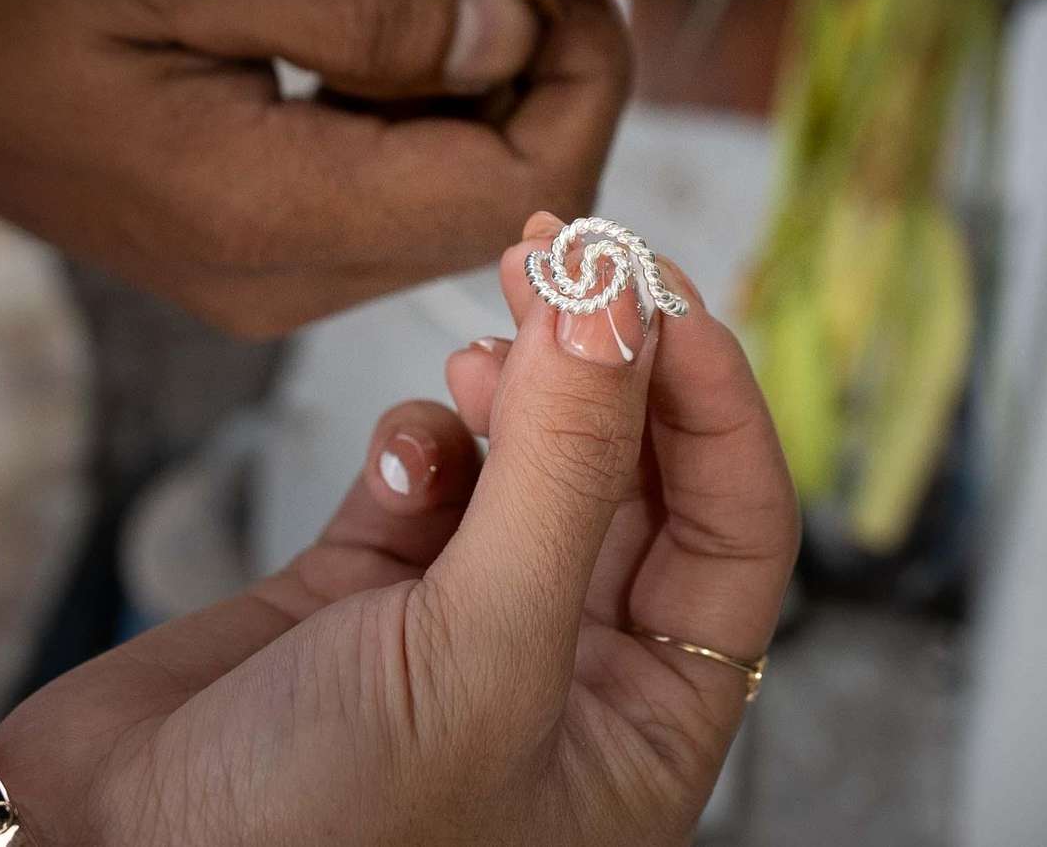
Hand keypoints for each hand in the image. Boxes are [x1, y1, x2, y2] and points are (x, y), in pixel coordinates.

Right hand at [0, 0, 631, 355]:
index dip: (583, 89)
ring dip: (442, 60)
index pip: (518, 196)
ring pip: (447, 180)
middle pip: (498, 200)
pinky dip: (388, 81)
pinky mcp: (262, 246)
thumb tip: (514, 36)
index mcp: (272, 215)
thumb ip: (367, 5)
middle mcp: (289, 278)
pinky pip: (385, 173)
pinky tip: (297, 1)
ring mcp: (275, 275)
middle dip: (526, 70)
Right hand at [0, 212, 798, 845]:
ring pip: (530, 464)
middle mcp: (566, 674)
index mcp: (643, 727)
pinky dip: (423, 441)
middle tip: (565, 258)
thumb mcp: (477, 655)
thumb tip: (620, 304)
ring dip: (520, 388)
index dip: (714, 404)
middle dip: (609, 368)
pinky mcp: (358, 595)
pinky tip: (401, 454)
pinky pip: (428, 478)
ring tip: (487, 335)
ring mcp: (460, 626)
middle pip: (636, 479)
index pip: (735, 532)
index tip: (660, 292)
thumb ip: (560, 473)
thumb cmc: (311, 836)